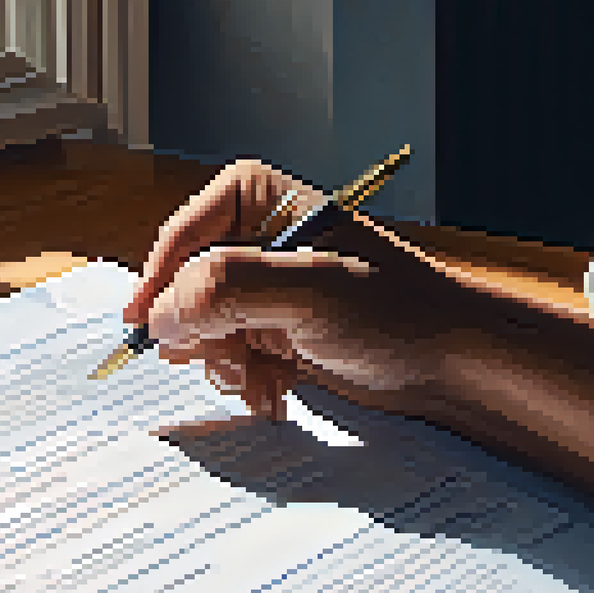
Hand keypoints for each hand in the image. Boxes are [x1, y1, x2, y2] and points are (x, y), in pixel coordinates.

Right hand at [123, 158, 469, 417]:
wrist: (451, 363)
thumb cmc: (398, 312)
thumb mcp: (311, 291)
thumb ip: (229, 289)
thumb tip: (158, 315)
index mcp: (259, 201)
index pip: (181, 238)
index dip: (158, 284)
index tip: (142, 326)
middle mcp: (254, 239)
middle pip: (183, 290)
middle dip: (202, 335)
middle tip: (230, 358)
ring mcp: (262, 288)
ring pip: (200, 330)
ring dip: (225, 365)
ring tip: (262, 381)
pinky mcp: (271, 329)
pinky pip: (225, 357)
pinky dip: (244, 380)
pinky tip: (275, 391)